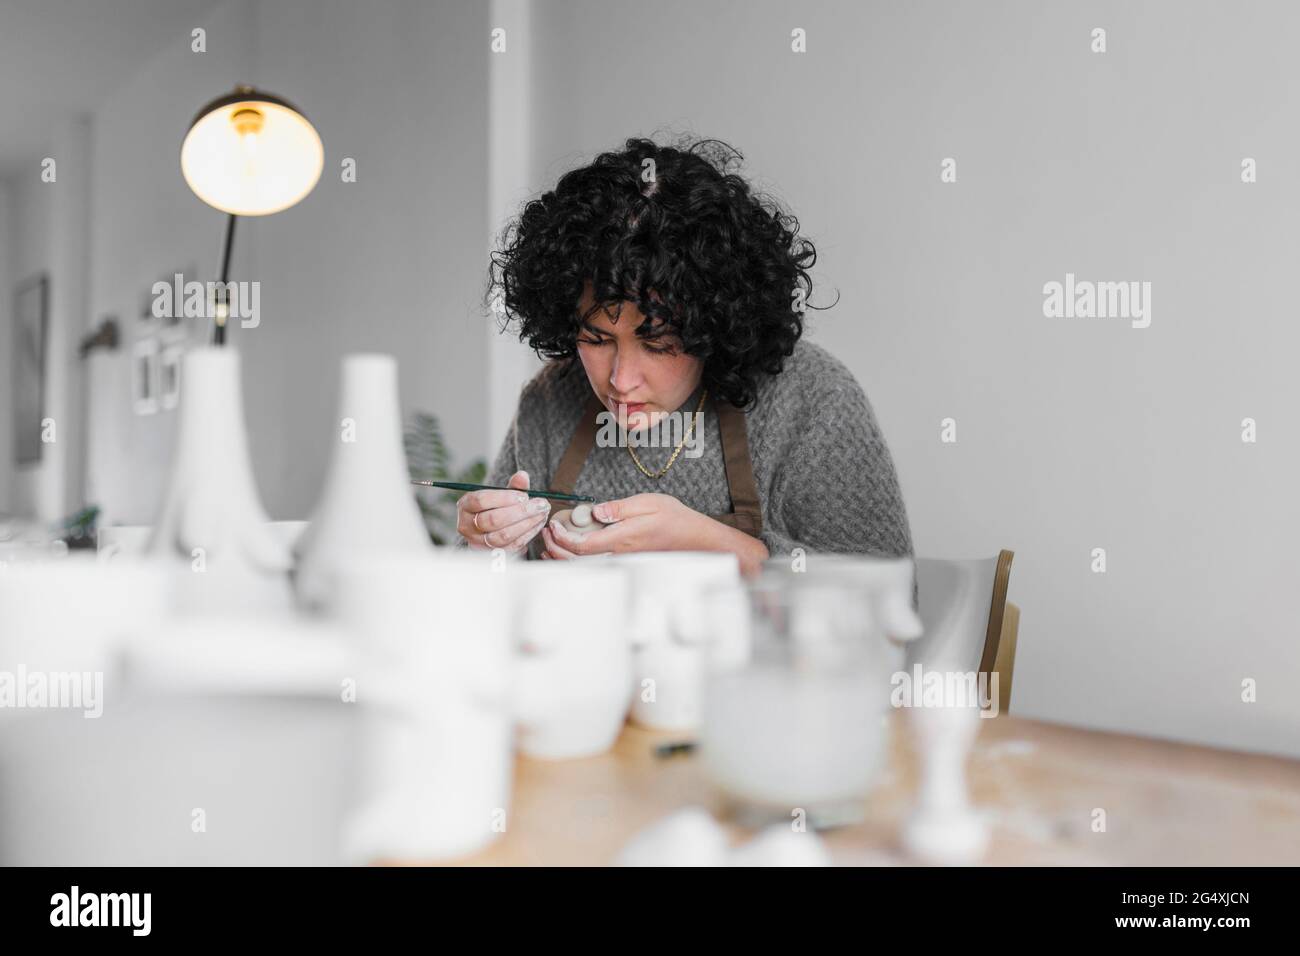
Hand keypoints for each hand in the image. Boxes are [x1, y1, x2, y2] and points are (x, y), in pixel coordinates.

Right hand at [458, 470, 550, 553]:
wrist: (492, 529)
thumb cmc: (497, 507)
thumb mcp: (502, 494)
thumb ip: (513, 485)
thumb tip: (523, 476)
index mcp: (465, 506)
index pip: (481, 500)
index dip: (504, 498)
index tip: (524, 496)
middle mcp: (466, 526)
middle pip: (493, 520)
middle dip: (521, 512)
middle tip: (541, 505)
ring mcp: (477, 543)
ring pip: (503, 535)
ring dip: (527, 524)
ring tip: (542, 514)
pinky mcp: (491, 555)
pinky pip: (511, 546)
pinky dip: (527, 535)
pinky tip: (538, 524)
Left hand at [539, 493, 707, 559]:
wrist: (692, 539)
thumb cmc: (673, 519)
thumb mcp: (648, 502)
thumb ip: (619, 508)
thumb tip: (596, 513)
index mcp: (622, 539)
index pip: (583, 545)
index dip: (562, 538)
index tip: (553, 525)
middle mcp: (619, 554)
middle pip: (578, 560)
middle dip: (556, 548)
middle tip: (546, 532)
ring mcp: (621, 560)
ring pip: (585, 566)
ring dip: (563, 556)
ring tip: (550, 543)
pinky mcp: (623, 561)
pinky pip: (594, 564)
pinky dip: (576, 559)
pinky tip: (569, 551)